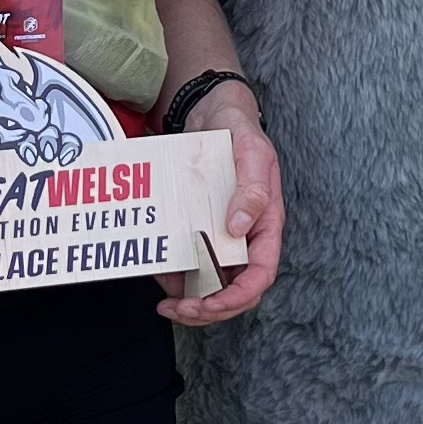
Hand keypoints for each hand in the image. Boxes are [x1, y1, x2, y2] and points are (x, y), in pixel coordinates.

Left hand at [162, 99, 283, 324]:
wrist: (211, 114)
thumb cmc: (239, 132)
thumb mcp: (252, 154)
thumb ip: (252, 190)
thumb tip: (238, 227)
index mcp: (265, 226)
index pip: (260, 274)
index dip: (238, 297)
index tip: (210, 304)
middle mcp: (244, 238)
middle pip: (234, 290)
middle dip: (208, 308)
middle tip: (179, 310)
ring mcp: (221, 238)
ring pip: (210, 285)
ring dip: (189, 301)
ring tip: (164, 302)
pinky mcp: (199, 232)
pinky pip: (188, 265)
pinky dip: (173, 277)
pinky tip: (157, 272)